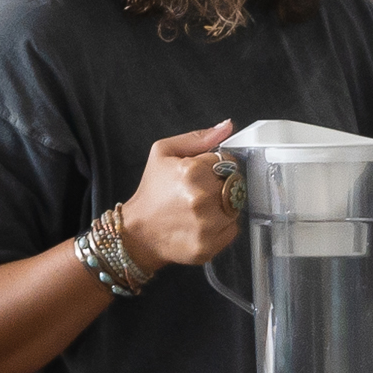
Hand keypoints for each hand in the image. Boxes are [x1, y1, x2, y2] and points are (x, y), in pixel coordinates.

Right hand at [115, 122, 243, 270]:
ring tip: (199, 209)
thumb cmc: (151, 191)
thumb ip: (198, 138)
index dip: (216, 166)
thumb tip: (227, 126)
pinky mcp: (209, 246)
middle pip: (234, 184)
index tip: (203, 174)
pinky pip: (232, 229)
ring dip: (222, 207)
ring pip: (235, 207)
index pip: (228, 162)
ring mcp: (207, 225)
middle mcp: (201, 199)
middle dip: (219, 186)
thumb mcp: (164, 152)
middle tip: (199, 192)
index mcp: (191, 171)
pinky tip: (202, 225)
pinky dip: (221, 227)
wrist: (137, 233)